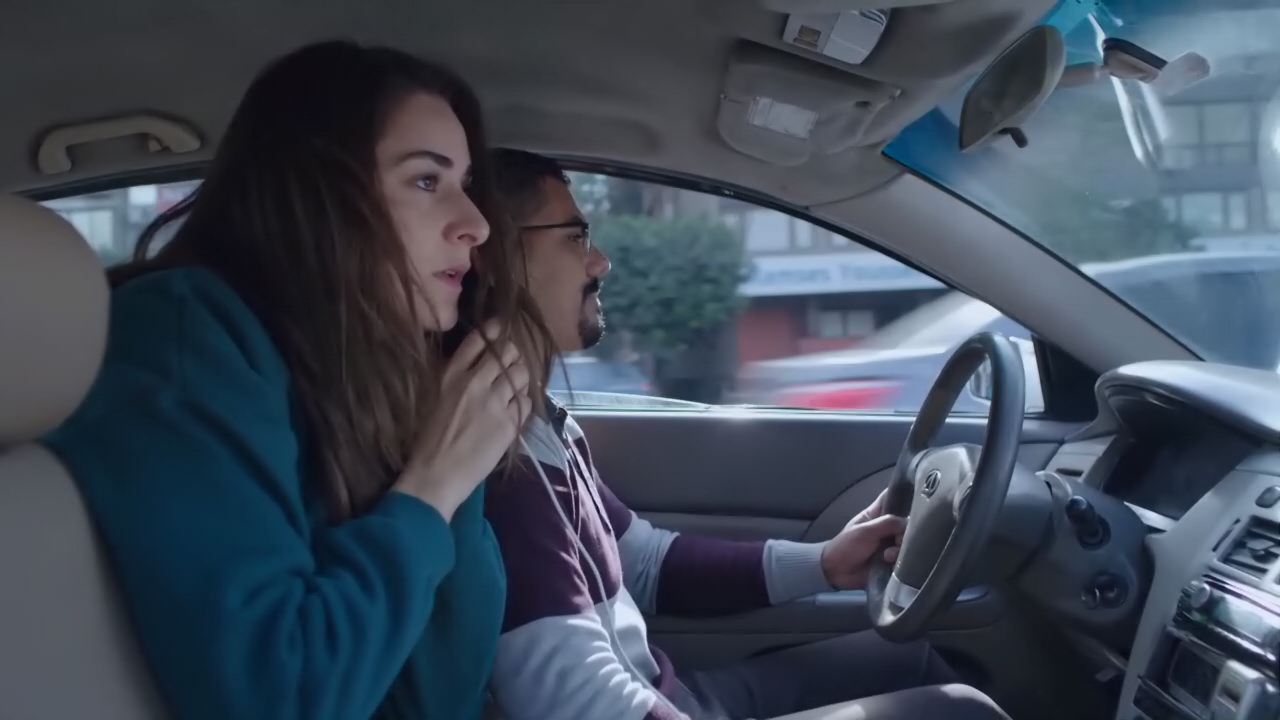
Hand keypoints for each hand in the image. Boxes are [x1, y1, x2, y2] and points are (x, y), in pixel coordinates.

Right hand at [395, 320, 532, 519]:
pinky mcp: (509, 423)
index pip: (478, 341)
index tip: (501, 327)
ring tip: (515, 385)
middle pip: (506, 352)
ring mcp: (495, 402)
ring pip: (521, 374)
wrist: (435, 475)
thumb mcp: (431, 399)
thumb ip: (452, 378)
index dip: (494, 330)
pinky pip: (527, 401)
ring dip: (521, 376)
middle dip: (512, 354)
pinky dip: (524, 401)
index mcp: (450, 375)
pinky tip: (515, 408)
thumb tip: (472, 365)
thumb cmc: (425, 441)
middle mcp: (475, 383)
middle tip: (511, 362)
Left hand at [819, 489, 905, 589]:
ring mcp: (889, 543)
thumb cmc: (847, 546)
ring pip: (907, 540)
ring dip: (900, 548)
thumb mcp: (865, 531)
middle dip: (905, 531)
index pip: (892, 497)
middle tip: (897, 540)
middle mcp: (886, 527)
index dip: (904, 495)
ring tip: (887, 556)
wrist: (837, 573)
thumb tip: (907, 523)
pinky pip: (904, 556)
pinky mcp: (891, 559)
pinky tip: (889, 562)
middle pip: (905, 522)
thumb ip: (887, 523)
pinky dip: (900, 559)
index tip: (916, 501)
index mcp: (876, 514)